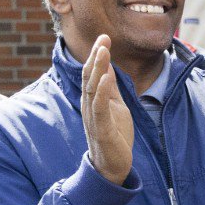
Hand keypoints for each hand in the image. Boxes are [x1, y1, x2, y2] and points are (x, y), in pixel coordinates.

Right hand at [80, 36, 134, 185]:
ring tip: (104, 52)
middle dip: (97, 57)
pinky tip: (107, 78)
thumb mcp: (115, 106)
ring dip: (98, 70)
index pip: (93, 73)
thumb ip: (111, 88)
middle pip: (90, 77)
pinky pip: (100, 108)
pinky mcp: (102, 130)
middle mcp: (89, 106)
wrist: (112, 166)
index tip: (105, 37)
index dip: (97, 55)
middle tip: (104, 38)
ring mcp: (94, 118)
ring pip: (93, 90)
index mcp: (93, 100)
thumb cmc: (114, 135)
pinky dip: (103, 92)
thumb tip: (107, 67)